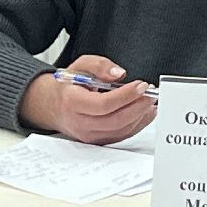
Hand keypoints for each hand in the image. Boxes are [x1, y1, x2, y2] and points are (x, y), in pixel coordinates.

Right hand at [19, 53, 155, 144]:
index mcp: (72, 102)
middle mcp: (80, 122)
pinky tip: (146, 112)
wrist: (54, 106)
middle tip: (151, 93)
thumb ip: (99, 65)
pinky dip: (137, 124)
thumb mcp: (80, 66)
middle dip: (138, 106)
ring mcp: (89, 135)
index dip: (125, 96)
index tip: (141, 85)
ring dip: (140, 116)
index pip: (103, 104)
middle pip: (115, 120)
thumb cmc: (69, 86)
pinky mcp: (98, 140)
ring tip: (151, 100)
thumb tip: (119, 74)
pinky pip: (121, 135)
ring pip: (120, 130)